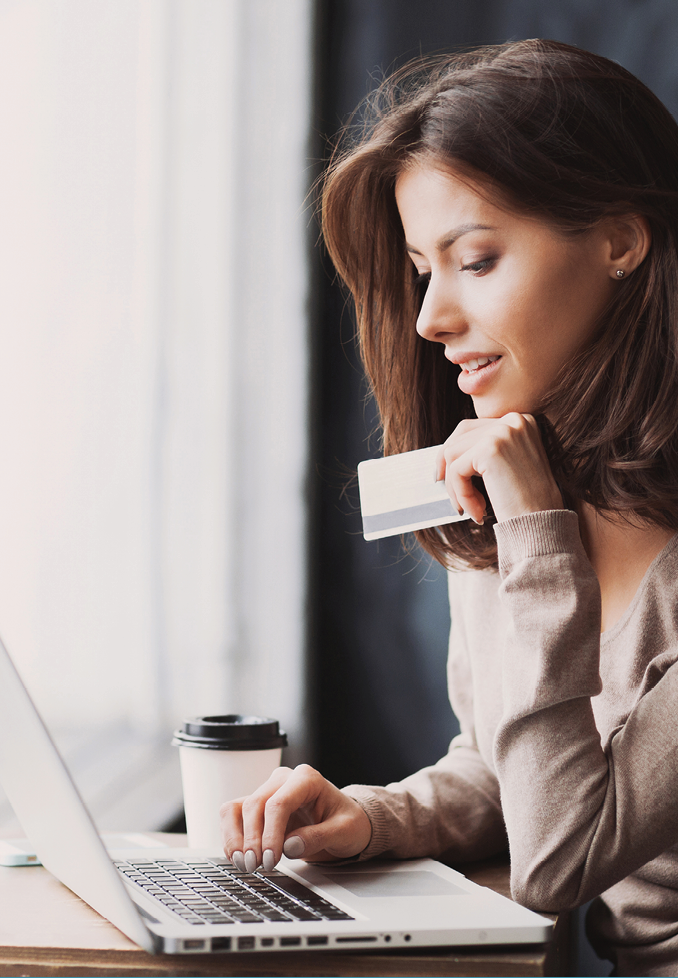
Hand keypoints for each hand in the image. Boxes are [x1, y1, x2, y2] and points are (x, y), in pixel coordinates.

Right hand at [220, 764, 371, 872]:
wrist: (345, 823)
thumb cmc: (347, 822)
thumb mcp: (345, 831)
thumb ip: (319, 836)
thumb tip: (290, 847)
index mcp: (306, 779)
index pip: (279, 803)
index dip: (271, 833)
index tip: (271, 860)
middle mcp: (283, 780)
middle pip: (255, 804)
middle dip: (252, 839)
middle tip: (256, 866)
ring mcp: (268, 792)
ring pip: (237, 808)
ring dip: (235, 838)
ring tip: (243, 864)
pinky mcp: (258, 808)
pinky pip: (234, 817)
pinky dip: (231, 838)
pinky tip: (238, 857)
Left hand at [436, 413, 562, 524]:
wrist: (544, 523)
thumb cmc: (528, 502)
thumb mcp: (510, 465)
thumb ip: (487, 449)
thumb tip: (447, 450)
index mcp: (521, 420)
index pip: (473, 428)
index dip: (454, 451)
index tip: (445, 474)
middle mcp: (513, 420)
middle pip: (459, 436)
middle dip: (449, 468)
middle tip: (447, 492)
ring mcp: (502, 432)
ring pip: (453, 454)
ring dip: (456, 487)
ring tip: (471, 509)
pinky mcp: (490, 449)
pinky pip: (457, 470)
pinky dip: (460, 494)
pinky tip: (477, 512)